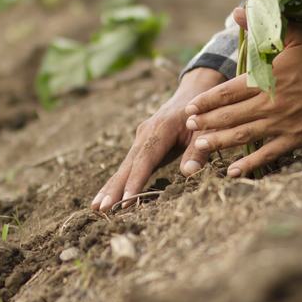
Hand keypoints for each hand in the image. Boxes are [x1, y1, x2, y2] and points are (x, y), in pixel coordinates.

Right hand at [92, 67, 225, 210]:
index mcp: (160, 129)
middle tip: (101, 208)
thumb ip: (198, 151)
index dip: (136, 181)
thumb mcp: (206, 130)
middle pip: (128, 165)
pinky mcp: (142, 146)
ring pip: (124, 167)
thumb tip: (189, 173)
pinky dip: (118, 182)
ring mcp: (141, 140)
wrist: (193, 93)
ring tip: (96, 207)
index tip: (126, 200)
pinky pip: (128, 167)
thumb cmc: (203, 114)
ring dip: (111, 187)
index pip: (145, 159)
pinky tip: (107, 197)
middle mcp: (145, 134)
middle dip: (115, 188)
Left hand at [183, 8, 301, 177]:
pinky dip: (250, 164)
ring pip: (243, 136)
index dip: (207, 101)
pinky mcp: (297, 138)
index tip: (190, 108)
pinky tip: (233, 172)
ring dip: (219, 143)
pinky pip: (268, 154)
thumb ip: (264, 27)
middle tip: (188, 128)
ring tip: (200, 149)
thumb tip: (237, 10)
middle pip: (230, 116)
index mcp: (268, 77)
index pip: (228, 92)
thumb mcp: (298, 34)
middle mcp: (271, 103)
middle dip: (207, 122)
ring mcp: (283, 123)